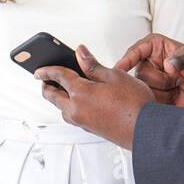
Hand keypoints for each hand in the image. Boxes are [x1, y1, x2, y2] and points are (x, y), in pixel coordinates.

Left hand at [36, 44, 154, 148]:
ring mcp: (82, 121)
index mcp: (80, 93)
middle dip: (46, 86)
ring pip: (61, 109)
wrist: (145, 130)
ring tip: (60, 89)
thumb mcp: (114, 75)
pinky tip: (77, 102)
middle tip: (44, 79)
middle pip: (53, 96)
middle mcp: (76, 109)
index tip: (39, 70)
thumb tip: (80, 53)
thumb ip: (93, 65)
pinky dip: (68, 107)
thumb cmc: (135, 104)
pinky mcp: (89, 129)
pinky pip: (71, 116)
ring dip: (57, 98)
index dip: (47, 70)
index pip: (58, 77)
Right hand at [114, 33, 183, 109]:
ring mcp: (147, 82)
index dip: (127, 59)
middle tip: (179, 79)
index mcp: (154, 47)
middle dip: (161, 80)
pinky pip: (146, 102)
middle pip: (140, 74)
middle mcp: (147, 63)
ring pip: (143, 90)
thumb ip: (183, 57)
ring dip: (164, 92)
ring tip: (177, 87)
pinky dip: (161, 102)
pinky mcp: (149, 97)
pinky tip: (172, 98)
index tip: (120, 68)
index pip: (136, 50)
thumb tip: (169, 65)